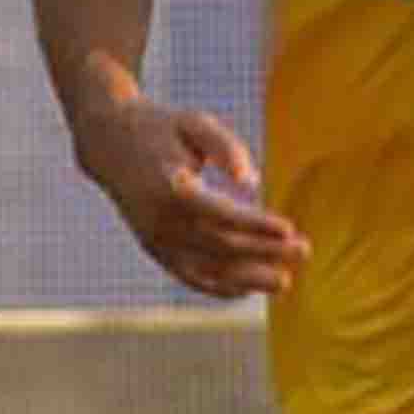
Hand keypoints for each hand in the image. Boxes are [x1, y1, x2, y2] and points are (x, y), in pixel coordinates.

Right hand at [74, 98, 306, 299]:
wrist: (109, 144)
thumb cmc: (161, 128)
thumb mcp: (193, 122)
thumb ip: (225, 146)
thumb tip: (250, 181)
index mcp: (169, 187)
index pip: (220, 214)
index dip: (256, 224)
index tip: (290, 228)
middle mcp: (160, 220)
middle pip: (221, 245)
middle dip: (265, 252)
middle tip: (305, 251)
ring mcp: (155, 240)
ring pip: (207, 269)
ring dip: (248, 279)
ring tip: (285, 282)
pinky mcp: (154, 250)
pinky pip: (190, 277)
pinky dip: (220, 288)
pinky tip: (249, 291)